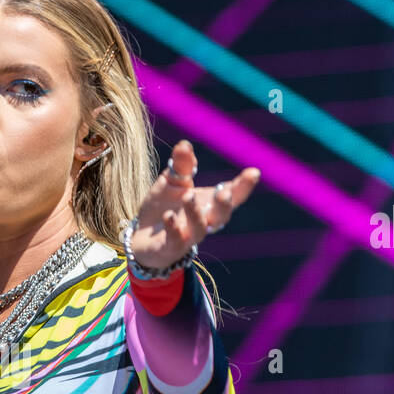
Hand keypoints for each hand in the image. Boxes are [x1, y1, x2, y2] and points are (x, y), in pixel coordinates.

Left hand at [129, 140, 259, 270]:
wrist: (140, 236)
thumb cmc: (163, 207)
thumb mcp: (172, 182)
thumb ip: (181, 166)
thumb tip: (184, 144)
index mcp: (209, 204)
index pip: (231, 194)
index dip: (243, 186)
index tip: (254, 173)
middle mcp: (204, 222)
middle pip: (221, 216)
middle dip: (224, 204)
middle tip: (225, 191)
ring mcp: (188, 237)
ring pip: (199, 228)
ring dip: (195, 212)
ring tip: (188, 196)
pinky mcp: (170, 248)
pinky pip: (175, 241)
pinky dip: (173, 228)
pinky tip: (168, 215)